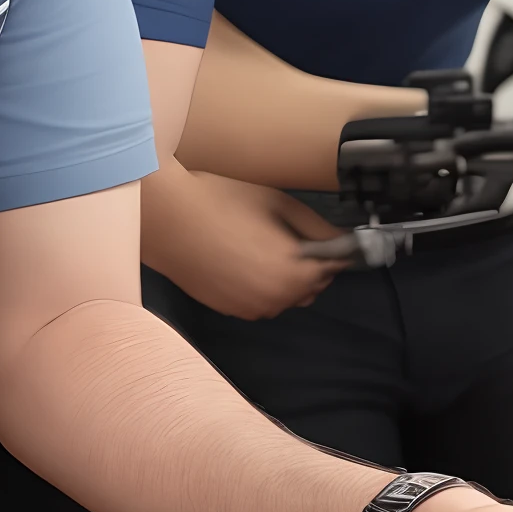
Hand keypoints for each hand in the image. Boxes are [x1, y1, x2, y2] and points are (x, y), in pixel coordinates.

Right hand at [141, 163, 346, 318]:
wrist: (167, 217)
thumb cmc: (223, 202)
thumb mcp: (280, 204)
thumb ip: (319, 228)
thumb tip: (345, 241)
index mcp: (295, 273)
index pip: (335, 268)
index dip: (335, 249)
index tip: (330, 237)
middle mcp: (276, 299)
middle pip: (312, 286)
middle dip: (310, 265)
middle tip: (289, 234)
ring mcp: (250, 308)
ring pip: (285, 296)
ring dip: (285, 277)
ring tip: (260, 244)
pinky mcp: (228, 310)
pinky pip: (260, 301)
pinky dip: (260, 285)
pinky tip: (241, 258)